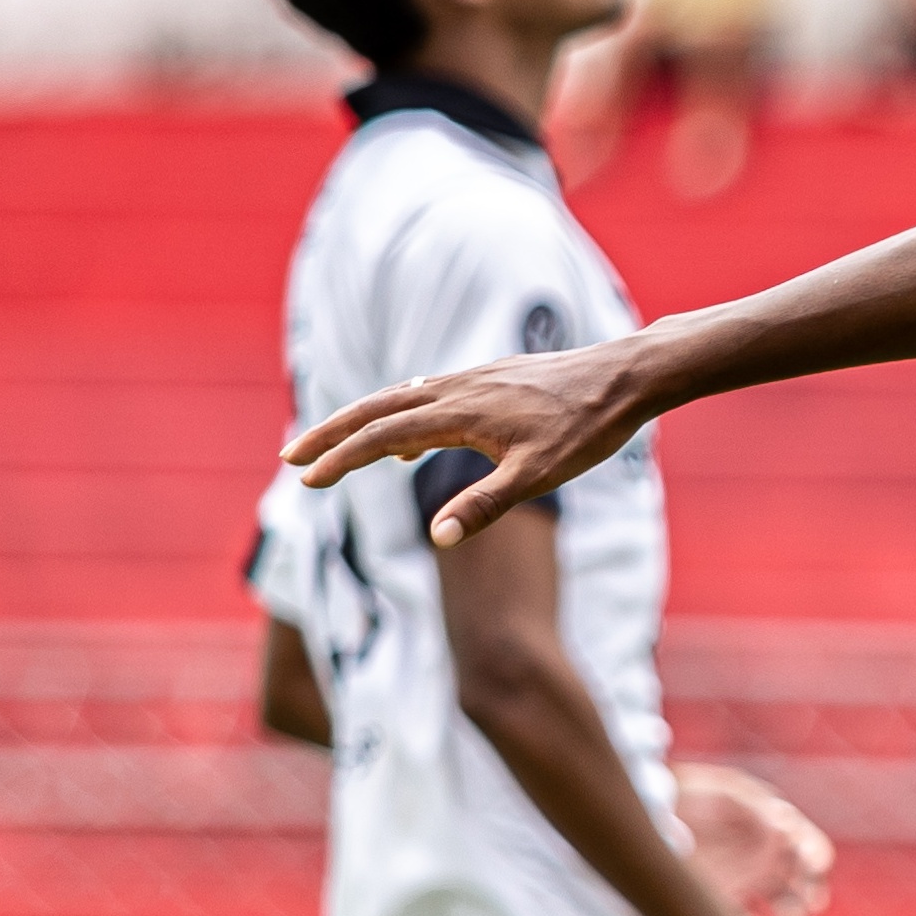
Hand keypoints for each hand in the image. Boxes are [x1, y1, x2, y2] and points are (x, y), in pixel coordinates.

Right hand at [286, 332, 659, 544]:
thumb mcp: (539, 476)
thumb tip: (436, 537)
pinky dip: (401, 416)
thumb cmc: (586, 429)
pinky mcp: (490, 379)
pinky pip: (428, 396)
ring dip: (361, 422)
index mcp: (458, 412)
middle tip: (290, 459)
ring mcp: (471, 380)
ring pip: (400, 398)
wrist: (625, 378)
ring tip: (333, 451)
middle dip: (330, 433)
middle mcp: (455, 388)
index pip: (381, 437)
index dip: (341, 460)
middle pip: (375, 408)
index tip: (307, 481)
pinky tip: (409, 444)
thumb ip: (485, 505)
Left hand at [675, 764, 834, 915]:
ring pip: (781, 905)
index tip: (818, 865)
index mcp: (778, 828)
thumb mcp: (727, 790)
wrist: (652, 807)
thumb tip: (786, 823)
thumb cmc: (695, 792)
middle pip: (801, 882)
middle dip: (810, 896)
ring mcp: (748, 882)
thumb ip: (758, 807)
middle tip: (812, 906)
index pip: (808, 846)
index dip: (815, 855)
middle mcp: (768, 859)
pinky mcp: (723, 901)